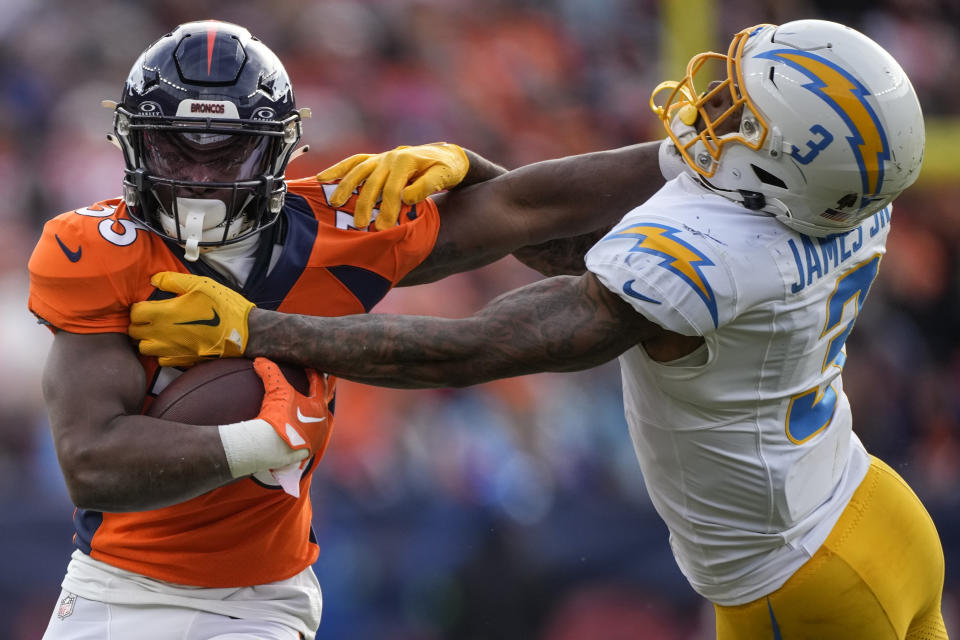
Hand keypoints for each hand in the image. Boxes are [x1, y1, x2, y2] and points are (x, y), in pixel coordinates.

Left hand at [129, 272, 254, 366]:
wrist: (245, 333)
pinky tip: (171, 344)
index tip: (148, 304)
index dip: (138, 307)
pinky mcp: (182, 361)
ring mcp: (172, 350)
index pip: (134, 313)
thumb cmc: (224, 307)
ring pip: (144, 348)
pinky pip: (161, 360)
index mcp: (165, 313)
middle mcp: (163, 334)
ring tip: (159, 332)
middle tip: (152, 317)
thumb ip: (173, 280)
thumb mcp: (201, 284)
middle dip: (139, 323)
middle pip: (134, 332)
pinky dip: (161, 353)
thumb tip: (154, 279)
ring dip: (147, 340)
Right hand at [254, 358, 332, 459]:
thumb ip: (270, 373)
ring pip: (321, 421)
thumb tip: (259, 360)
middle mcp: (322, 421)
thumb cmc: (278, 418)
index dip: (314, 374)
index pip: (320, 384)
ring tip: (312, 408)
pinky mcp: (308, 450)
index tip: (309, 367)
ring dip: (316, 412)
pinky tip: (303, 430)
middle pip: (325, 402)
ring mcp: (317, 437)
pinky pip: (312, 437)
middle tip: (325, 382)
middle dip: (324, 391)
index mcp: (318, 406)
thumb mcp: (275, 391)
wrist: (272, 448)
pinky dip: (308, 430)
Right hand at [317, 142, 468, 230]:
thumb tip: (406, 198)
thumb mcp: (443, 177)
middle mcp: (391, 157)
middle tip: (358, 225)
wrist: (446, 155)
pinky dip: (337, 170)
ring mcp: (381, 158)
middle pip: (372, 183)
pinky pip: (353, 163)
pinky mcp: (375, 160)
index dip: (387, 209)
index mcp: (406, 161)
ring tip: (335, 204)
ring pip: (358, 171)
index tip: (382, 228)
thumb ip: (426, 187)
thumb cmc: (446, 169)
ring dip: (344, 187)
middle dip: (364, 205)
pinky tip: (322, 179)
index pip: (393, 189)